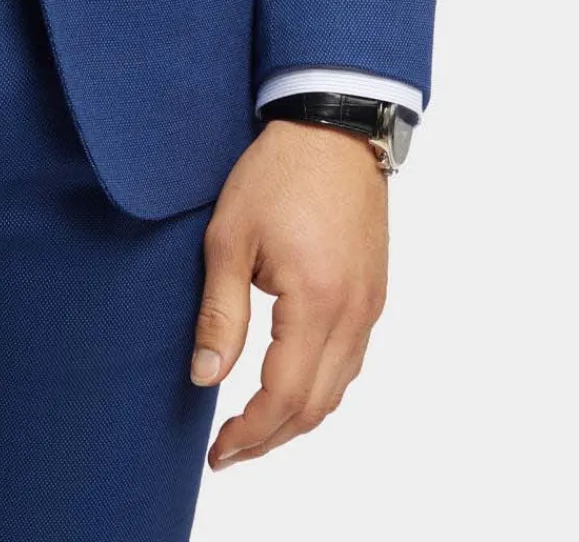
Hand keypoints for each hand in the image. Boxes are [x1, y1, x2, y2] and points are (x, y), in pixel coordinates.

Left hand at [191, 117, 388, 469]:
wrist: (333, 127)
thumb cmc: (277, 173)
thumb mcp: (230, 238)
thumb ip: (221, 313)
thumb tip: (205, 376)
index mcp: (316, 303)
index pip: (285, 396)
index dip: (251, 434)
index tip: (218, 451)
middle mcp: (352, 314)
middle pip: (316, 406)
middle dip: (271, 438)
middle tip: (230, 451)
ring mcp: (369, 305)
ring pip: (338, 389)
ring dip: (297, 418)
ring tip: (253, 427)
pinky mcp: (373, 293)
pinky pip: (351, 361)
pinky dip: (320, 387)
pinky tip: (290, 384)